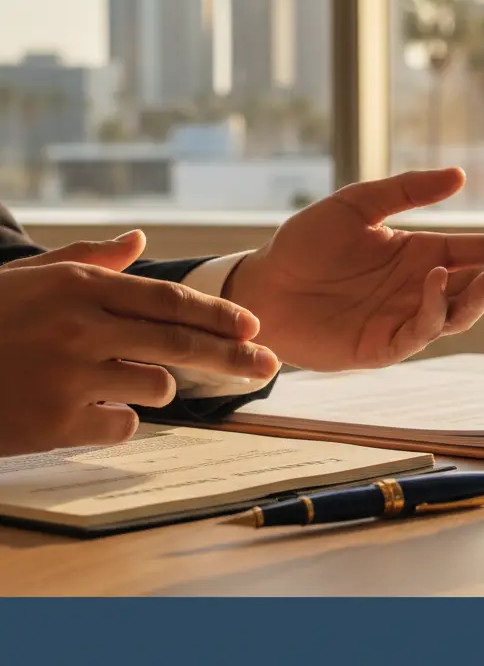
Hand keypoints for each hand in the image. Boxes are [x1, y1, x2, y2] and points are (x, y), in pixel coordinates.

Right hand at [0, 232, 277, 455]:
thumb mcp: (31, 276)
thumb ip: (91, 259)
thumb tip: (140, 239)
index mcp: (80, 287)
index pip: (170, 300)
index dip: (219, 315)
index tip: (254, 327)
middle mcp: (82, 328)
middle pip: (182, 345)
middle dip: (235, 356)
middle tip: (269, 366)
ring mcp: (68, 377)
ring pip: (156, 387)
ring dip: (155, 386)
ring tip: (118, 378)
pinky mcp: (54, 424)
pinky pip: (122, 426)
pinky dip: (119, 420)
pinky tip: (90, 409)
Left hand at [224, 168, 483, 369]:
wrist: (263, 286)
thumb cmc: (307, 243)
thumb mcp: (358, 204)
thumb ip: (407, 191)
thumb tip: (461, 177)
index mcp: (422, 252)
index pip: (479, 250)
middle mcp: (421, 287)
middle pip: (477, 283)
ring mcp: (405, 318)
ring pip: (458, 312)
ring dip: (480, 294)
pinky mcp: (384, 346)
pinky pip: (420, 331)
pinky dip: (435, 309)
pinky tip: (435, 281)